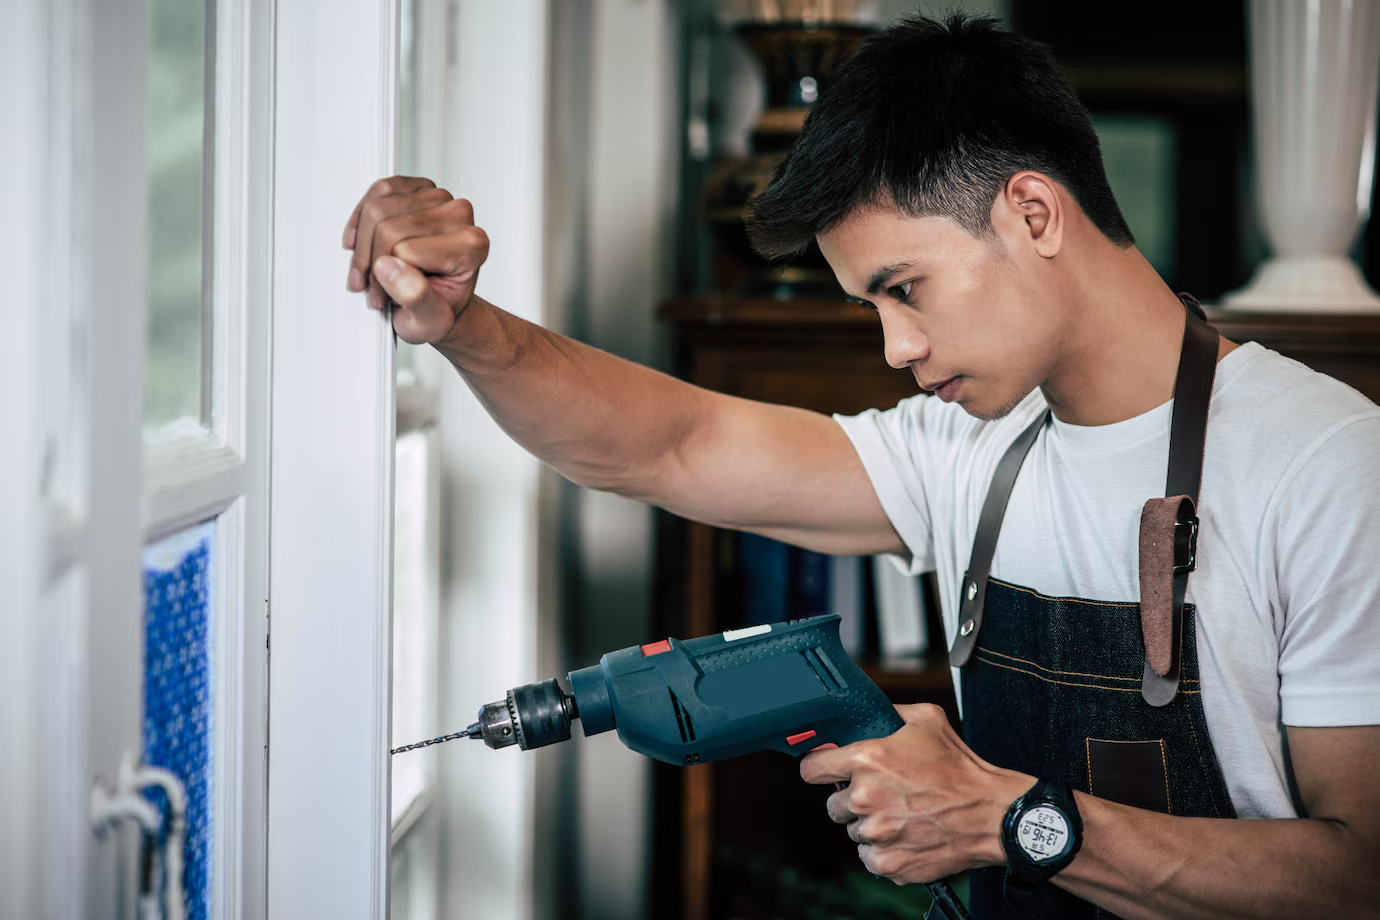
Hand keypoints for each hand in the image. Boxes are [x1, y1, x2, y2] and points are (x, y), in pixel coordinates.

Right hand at [341, 176, 490, 344]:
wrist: (441, 300)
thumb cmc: (439, 308)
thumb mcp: (430, 323)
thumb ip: (416, 298)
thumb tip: (391, 268)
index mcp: (471, 246)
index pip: (404, 250)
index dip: (385, 278)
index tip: (384, 297)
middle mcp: (460, 216)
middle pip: (387, 227)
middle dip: (371, 262)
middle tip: (375, 287)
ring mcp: (439, 198)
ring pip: (377, 209)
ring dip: (364, 244)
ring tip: (373, 269)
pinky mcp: (419, 187)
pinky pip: (378, 191)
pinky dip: (363, 218)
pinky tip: (366, 241)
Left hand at [799, 703, 1029, 883]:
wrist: (992, 814)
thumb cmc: (961, 770)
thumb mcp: (927, 721)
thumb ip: (891, 712)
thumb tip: (871, 711)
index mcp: (868, 760)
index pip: (812, 768)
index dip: (819, 768)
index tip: (826, 771)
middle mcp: (865, 798)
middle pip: (833, 804)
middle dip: (852, 799)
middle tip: (882, 795)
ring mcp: (876, 833)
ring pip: (853, 831)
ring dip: (870, 825)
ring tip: (901, 814)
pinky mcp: (889, 862)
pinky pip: (868, 857)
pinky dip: (883, 850)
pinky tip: (905, 836)